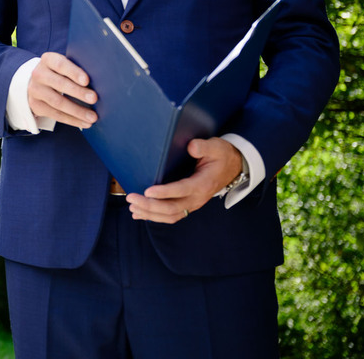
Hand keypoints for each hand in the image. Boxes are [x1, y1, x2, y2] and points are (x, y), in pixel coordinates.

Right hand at [27, 52, 98, 128]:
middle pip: (60, 84)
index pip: (60, 64)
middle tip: (94, 98)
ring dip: (77, 111)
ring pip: (58, 102)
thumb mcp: (64, 66)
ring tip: (93, 117)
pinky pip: (55, 115)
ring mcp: (35, 90)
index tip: (87, 81)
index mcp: (48, 60)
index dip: (74, 72)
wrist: (37, 84)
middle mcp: (39, 74)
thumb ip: (76, 69)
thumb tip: (101, 80)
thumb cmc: (59, 73)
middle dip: (78, 92)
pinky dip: (72, 120)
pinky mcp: (36, 105)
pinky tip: (84, 123)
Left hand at [126, 137, 243, 223]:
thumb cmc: (221, 155)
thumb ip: (203, 147)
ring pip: (170, 215)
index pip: (182, 190)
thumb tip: (191, 147)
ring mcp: (193, 204)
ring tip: (132, 208)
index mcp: (203, 183)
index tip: (148, 191)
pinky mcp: (188, 205)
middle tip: (131, 198)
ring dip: (150, 214)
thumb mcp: (216, 147)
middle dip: (150, 205)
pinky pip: (171, 216)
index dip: (165, 192)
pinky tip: (139, 214)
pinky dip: (154, 217)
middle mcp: (197, 198)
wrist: (232, 167)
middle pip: (172, 208)